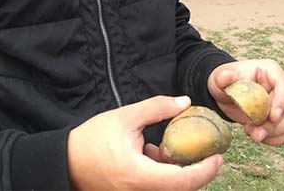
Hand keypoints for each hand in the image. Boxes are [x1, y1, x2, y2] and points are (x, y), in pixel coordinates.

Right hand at [67, 96, 223, 190]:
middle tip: (207, 151)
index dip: (206, 170)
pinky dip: (163, 174)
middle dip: (197, 170)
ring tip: (171, 146)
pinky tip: (153, 153)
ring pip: (169, 189)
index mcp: (140, 175)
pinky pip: (156, 188)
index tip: (218, 156)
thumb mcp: (125, 117)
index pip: (184, 181)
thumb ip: (156, 108)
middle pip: (181, 188)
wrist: (64, 162)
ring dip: (179, 172)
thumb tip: (185, 102)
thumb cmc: (91, 140)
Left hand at [208, 60, 283, 145]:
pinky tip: (256, 134)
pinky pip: (283, 133)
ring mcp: (278, 105)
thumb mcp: (220, 77)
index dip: (282, 102)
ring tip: (250, 132)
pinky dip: (271, 138)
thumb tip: (228, 75)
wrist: (223, 95)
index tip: (273, 117)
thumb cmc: (225, 82)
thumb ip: (223, 77)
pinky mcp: (276, 120)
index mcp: (270, 72)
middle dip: (271, 125)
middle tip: (254, 132)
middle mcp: (278, 89)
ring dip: (270, 133)